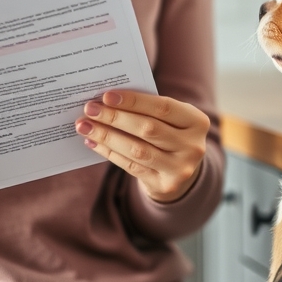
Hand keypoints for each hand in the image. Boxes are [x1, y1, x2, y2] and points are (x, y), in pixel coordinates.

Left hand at [75, 91, 208, 202]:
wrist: (182, 170)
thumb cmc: (170, 133)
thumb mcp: (170, 119)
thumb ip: (147, 109)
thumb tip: (106, 101)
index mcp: (197, 121)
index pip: (163, 108)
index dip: (134, 101)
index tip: (106, 96)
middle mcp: (193, 146)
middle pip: (148, 129)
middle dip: (115, 118)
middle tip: (90, 109)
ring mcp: (180, 168)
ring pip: (137, 150)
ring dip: (107, 136)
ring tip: (85, 126)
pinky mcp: (165, 185)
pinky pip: (131, 166)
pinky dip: (109, 152)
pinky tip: (94, 142)